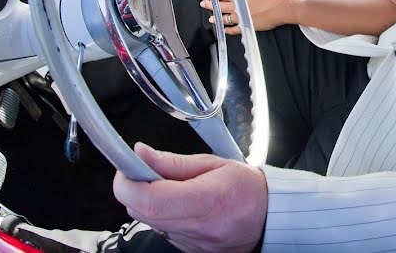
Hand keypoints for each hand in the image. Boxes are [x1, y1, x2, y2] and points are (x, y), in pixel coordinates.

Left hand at [113, 142, 266, 252]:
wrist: (268, 218)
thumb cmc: (247, 189)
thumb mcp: (214, 163)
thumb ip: (173, 161)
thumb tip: (141, 153)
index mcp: (207, 200)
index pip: (150, 199)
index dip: (129, 182)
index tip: (128, 166)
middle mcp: (197, 228)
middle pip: (141, 211)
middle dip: (134, 187)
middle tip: (148, 171)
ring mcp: (190, 244)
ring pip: (147, 221)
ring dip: (148, 201)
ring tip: (173, 188)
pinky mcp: (186, 250)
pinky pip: (160, 230)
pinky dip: (162, 214)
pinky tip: (182, 205)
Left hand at [201, 0, 296, 33]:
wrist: (282, 7)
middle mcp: (238, 6)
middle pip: (220, 6)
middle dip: (211, 5)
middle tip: (204, 4)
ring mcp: (242, 17)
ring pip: (225, 18)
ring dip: (217, 18)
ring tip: (211, 18)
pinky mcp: (247, 26)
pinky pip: (234, 29)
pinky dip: (228, 30)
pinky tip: (224, 29)